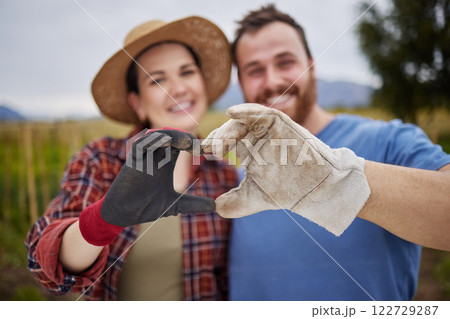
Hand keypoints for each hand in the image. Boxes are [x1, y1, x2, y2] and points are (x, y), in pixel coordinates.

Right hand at [101, 129, 214, 226]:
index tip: (205, 150)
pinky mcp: (132, 161)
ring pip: (157, 136)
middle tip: (197, 145)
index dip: (193, 144)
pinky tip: (166, 142)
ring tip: (185, 141)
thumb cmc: (147, 206)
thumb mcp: (176, 204)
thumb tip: (214, 206)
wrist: (125, 215)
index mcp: (167, 163)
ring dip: (171, 135)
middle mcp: (156, 157)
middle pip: (171, 137)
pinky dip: (152, 141)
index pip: (181, 145)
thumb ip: (194, 204)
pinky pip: (141, 144)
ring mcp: (144, 158)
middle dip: (185, 137)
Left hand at [202, 103, 369, 235]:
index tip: (196, 154)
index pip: (225, 144)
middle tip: (208, 150)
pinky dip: (247, 110)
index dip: (211, 147)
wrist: (316, 190)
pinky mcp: (282, 124)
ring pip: (243, 121)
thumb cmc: (288, 191)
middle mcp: (256, 138)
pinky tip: (232, 113)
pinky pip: (263, 112)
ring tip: (218, 143)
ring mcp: (269, 130)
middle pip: (231, 131)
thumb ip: (235, 202)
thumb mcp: (255, 197)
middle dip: (218, 139)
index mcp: (249, 151)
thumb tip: (215, 208)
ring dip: (228, 129)